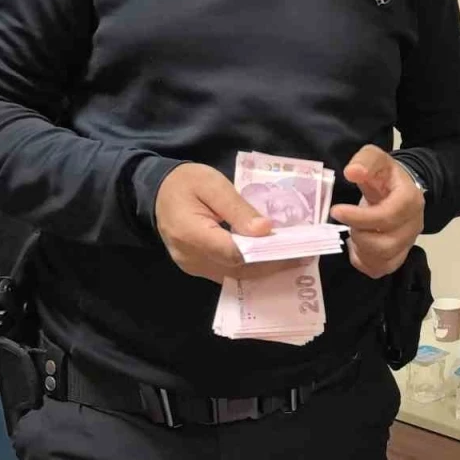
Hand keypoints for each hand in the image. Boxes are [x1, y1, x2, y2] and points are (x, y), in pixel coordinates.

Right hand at [155, 163, 305, 283]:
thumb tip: (265, 230)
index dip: (266, 256)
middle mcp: (191, 257)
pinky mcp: (196, 267)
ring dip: (263, 270)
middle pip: (237, 270)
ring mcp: (192, 266)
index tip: (295, 251)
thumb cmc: (185, 183)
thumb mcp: (212, 184)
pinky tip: (269, 261)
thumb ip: (238, 208)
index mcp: (192, 233)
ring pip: (234, 276)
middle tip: (302, 258)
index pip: (234, 254)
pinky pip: (226, 273)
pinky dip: (250, 269)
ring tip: (291, 260)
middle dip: (271, 266)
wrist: (156, 191)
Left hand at [329, 145, 424, 278]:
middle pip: (385, 244)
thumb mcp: (375, 158)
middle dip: (359, 233)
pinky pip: (378, 269)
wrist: (397, 190)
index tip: (336, 210)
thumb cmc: (384, 175)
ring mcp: (407, 244)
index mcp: (410, 200)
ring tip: (354, 231)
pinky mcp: (398, 257)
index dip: (360, 217)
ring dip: (360, 248)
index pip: (387, 217)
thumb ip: (365, 161)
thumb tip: (352, 172)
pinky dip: (362, 260)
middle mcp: (414, 226)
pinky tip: (358, 245)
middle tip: (347, 219)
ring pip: (382, 259)